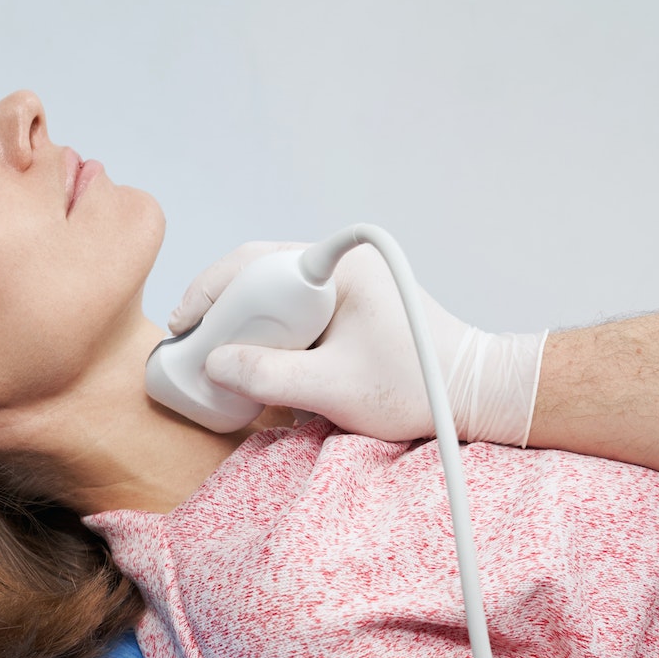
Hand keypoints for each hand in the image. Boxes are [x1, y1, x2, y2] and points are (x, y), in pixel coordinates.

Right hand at [170, 242, 545, 445]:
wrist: (475, 394)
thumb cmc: (418, 386)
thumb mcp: (332, 389)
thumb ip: (268, 376)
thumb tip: (215, 365)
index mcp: (338, 268)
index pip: (254, 263)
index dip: (209, 293)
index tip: (182, 327)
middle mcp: (341, 267)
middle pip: (259, 277)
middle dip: (221, 313)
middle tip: (193, 349)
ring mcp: (347, 286)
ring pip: (276, 299)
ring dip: (246, 329)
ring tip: (220, 363)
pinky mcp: (352, 309)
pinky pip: (297, 316)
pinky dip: (272, 339)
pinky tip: (259, 367)